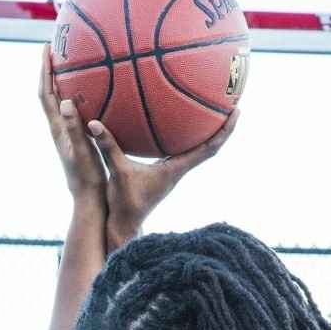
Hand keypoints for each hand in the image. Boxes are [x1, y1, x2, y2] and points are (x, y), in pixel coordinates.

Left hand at [39, 46, 106, 198]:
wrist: (89, 198)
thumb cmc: (87, 177)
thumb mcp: (82, 151)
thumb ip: (73, 128)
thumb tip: (64, 102)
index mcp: (58, 128)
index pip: (45, 93)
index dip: (44, 70)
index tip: (47, 49)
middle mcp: (60, 128)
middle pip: (50, 93)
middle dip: (51, 70)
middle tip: (58, 49)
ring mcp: (68, 134)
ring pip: (61, 101)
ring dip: (63, 82)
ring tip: (72, 65)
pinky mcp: (77, 139)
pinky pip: (75, 111)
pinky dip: (79, 97)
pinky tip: (92, 94)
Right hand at [87, 109, 239, 251]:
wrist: (125, 224)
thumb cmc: (125, 203)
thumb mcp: (117, 172)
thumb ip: (108, 147)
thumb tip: (95, 123)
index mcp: (176, 170)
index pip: (208, 149)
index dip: (224, 131)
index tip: (235, 113)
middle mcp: (180, 170)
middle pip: (211, 147)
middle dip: (223, 127)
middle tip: (232, 105)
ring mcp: (174, 172)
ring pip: (200, 150)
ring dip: (210, 133)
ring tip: (215, 110)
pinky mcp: (166, 172)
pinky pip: (183, 151)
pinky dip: (187, 138)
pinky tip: (181, 123)